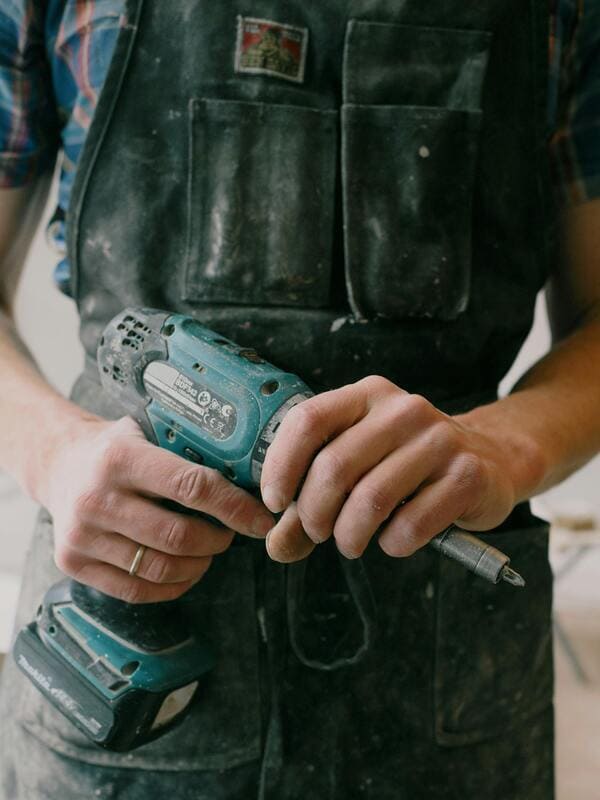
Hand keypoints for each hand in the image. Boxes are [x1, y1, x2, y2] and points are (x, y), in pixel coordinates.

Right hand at [41, 416, 274, 602]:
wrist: (58, 465)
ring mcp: (81, 535)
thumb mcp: (146, 431)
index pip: (190, 486)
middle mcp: (96, 498)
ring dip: (198, 565)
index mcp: (120, 458)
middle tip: (232, 533)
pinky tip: (185, 570)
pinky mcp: (72, 563)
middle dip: (219, 539)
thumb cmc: (116, 448)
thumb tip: (254, 473)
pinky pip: (136, 590)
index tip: (260, 518)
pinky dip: (172, 586)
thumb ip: (188, 448)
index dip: (233, 507)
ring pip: (160, 568)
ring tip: (210, 551)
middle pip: (178, 536)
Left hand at [261, 376, 518, 561]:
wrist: (490, 462)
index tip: (275, 502)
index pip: (308, 420)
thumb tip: (277, 545)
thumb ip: (311, 504)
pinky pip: (412, 524)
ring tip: (351, 543)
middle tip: (318, 533)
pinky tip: (394, 540)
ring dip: (350, 535)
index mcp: (367, 396)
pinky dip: (393, 544)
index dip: (281, 465)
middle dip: (314, 514)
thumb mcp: (358, 470)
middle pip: (334, 466)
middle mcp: (402, 409)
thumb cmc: (408, 467)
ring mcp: (439, 439)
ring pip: (371, 499)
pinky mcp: (467, 474)